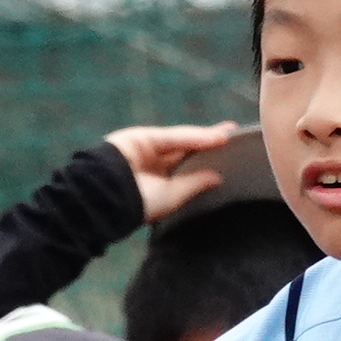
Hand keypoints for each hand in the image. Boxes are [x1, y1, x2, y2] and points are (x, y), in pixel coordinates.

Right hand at [107, 121, 245, 223]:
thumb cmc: (137, 204)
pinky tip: (212, 137)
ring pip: (182, 140)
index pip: (191, 167)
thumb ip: (193, 184)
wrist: (104, 197)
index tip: (233, 155)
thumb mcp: (172, 196)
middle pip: (189, 149)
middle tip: (236, 136)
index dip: (210, 159)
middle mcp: (156, 162)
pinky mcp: (142, 137)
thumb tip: (218, 177)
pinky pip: (171, 136)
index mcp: (162, 180)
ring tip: (228, 136)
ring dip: (205, 137)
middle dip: (210, 142)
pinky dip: (192, 136)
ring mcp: (148, 147)